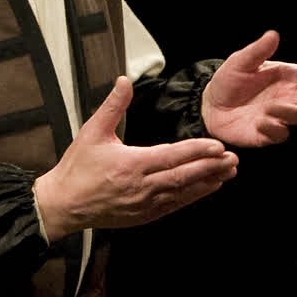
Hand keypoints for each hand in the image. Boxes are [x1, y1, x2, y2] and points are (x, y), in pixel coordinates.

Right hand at [33, 76, 238, 241]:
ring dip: (208, 182)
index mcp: (131, 165)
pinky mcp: (144, 216)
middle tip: (234, 158)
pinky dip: (194, 196)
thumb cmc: (77, 167)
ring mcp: (144, 204)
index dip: (197, 151)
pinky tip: (210, 187)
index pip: (171, 156)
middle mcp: (141, 187)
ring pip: (183, 193)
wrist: (62, 204)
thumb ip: (112, 106)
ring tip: (230, 172)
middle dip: (211, 167)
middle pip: (184, 177)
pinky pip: (174, 206)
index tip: (218, 145)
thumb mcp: (92, 132)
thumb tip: (124, 80)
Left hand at [201, 30, 296, 146]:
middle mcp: (288, 96)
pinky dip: (274, 129)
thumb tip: (273, 35)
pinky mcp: (269, 134)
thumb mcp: (240, 62)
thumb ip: (258, 51)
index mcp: (286, 76)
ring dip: (288, 112)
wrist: (210, 106)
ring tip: (269, 109)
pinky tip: (260, 123)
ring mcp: (280, 116)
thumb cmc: (228, 80)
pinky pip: (280, 134)